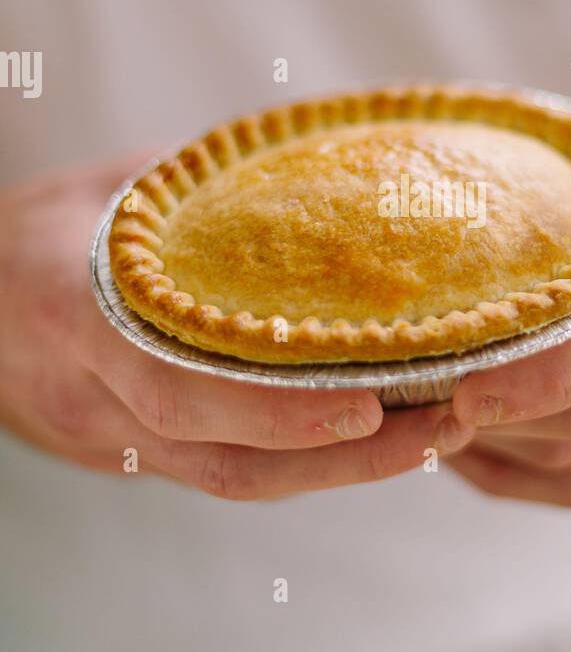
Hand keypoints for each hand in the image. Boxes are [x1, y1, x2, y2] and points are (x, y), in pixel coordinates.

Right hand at [0, 157, 474, 498]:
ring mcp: (110, 439)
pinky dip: (305, 459)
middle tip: (443, 424)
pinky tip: (374, 434)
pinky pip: (225, 468)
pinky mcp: (133, 457)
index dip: (270, 408)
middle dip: (340, 457)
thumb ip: (208, 195)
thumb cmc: (46, 229)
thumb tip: (330, 172)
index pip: (170, 385)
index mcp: (74, 316)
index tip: (368, 403)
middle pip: (221, 459)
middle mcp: (92, 398)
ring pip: (233, 479)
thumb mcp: (116, 190)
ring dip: (339, 472)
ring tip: (432, 437)